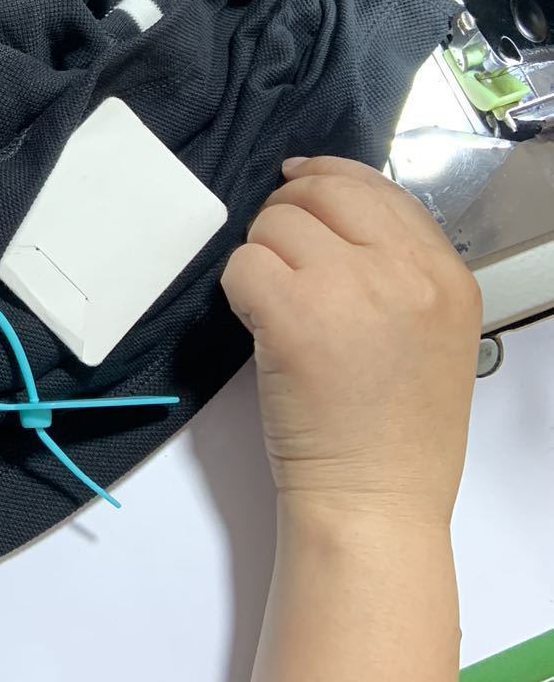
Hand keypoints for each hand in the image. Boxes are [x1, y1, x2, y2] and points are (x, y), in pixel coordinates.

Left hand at [221, 155, 480, 528]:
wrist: (374, 504)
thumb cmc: (396, 435)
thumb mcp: (432, 333)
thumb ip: (398, 267)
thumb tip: (330, 207)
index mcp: (445, 275)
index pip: (377, 186)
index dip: (326, 178)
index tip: (298, 184)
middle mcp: (404, 272)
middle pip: (322, 190)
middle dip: (286, 212)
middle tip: (278, 256)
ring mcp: (349, 288)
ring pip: (274, 224)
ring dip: (261, 259)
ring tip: (278, 310)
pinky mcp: (294, 315)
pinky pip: (242, 265)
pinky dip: (237, 292)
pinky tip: (258, 327)